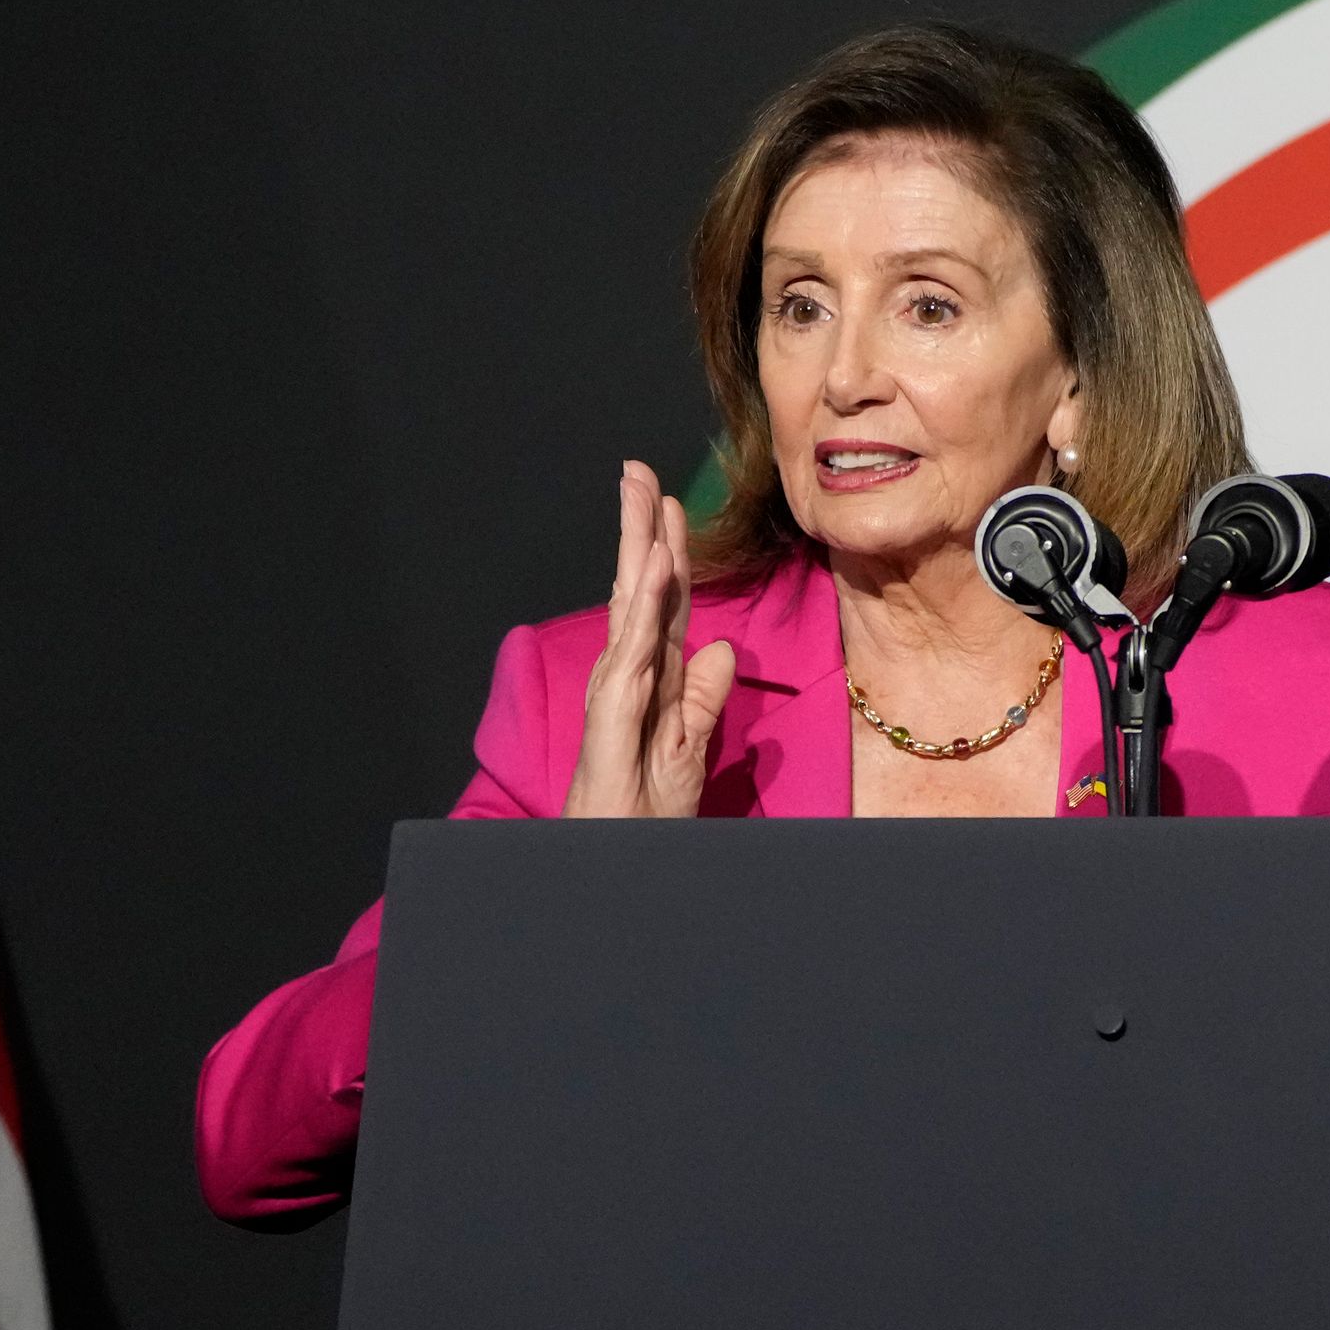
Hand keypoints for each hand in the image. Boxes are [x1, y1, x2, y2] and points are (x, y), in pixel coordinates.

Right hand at [563, 461, 734, 818]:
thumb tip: (718, 649)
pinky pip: (632, 651)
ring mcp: (616, 693)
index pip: (662, 605)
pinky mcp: (610, 715)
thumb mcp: (690, 749)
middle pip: (637, 591)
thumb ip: (702, 699)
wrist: (618, 859)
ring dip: (637, 550)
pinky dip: (640, 606)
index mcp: (650, 682)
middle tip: (638, 470)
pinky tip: (650, 567)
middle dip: (639, 529)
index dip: (667, 553)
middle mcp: (628, 678)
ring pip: (630, 608)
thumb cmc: (645, 814)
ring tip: (644, 496)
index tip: (670, 502)